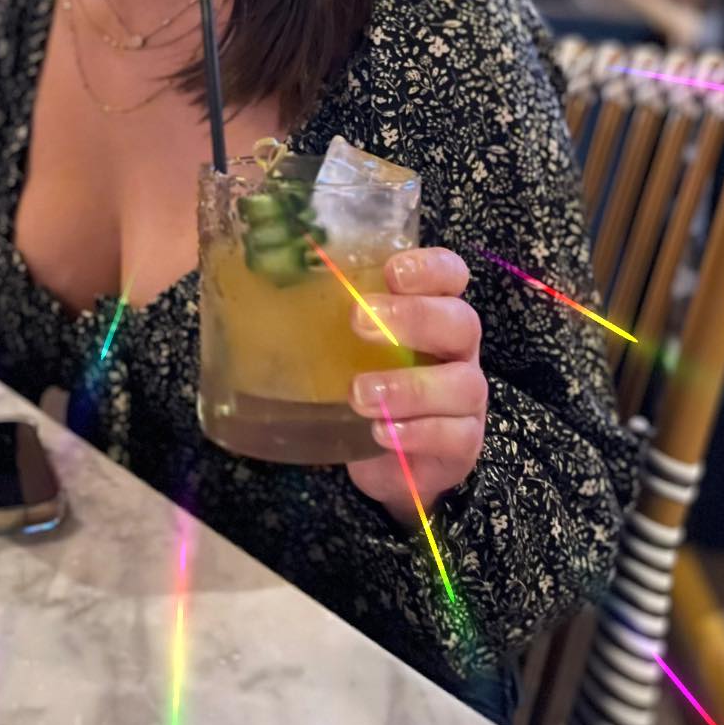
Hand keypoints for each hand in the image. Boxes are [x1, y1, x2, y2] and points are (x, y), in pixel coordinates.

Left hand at [345, 248, 486, 524]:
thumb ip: (323, 310)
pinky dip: (417, 432)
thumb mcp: (343, 342)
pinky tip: (381, 431)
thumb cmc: (362, 380)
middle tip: (358, 321)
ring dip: (409, 388)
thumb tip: (258, 276)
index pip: (450, 274)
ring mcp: (466, 396)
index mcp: (433, 310)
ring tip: (360, 394)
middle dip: (414, 318)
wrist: (382, 456)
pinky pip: (455, 435)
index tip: (392, 271)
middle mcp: (457, 348)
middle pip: (461, 322)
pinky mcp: (463, 441)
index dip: (431, 268)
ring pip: (462, 384)